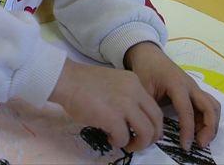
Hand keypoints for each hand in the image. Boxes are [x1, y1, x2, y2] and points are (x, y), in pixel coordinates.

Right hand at [49, 58, 163, 151]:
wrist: (66, 80)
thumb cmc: (82, 82)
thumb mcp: (113, 83)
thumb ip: (125, 96)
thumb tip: (130, 118)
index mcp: (134, 82)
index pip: (153, 106)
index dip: (152, 122)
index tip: (145, 130)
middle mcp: (134, 92)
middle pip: (157, 120)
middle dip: (153, 136)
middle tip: (141, 142)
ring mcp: (125, 104)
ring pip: (147, 132)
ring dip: (139, 143)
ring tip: (127, 144)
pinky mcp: (113, 118)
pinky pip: (124, 138)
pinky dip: (119, 142)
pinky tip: (110, 138)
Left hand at [124, 42, 220, 150]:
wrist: (148, 54)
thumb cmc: (145, 70)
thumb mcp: (143, 89)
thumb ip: (150, 109)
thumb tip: (155, 131)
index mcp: (177, 84)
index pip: (187, 111)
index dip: (188, 130)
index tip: (185, 146)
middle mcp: (190, 85)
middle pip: (209, 107)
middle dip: (209, 128)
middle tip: (200, 144)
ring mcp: (194, 87)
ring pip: (212, 106)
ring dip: (211, 124)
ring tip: (201, 139)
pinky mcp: (194, 90)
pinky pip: (207, 105)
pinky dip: (208, 118)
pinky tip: (198, 130)